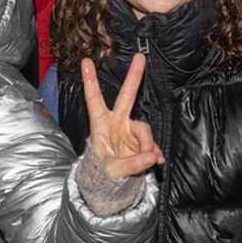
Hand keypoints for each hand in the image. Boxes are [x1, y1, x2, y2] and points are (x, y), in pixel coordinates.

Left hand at [82, 55, 163, 179]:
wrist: (111, 185)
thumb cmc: (104, 174)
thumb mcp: (114, 171)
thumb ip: (132, 164)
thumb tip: (152, 156)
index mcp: (101, 125)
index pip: (94, 100)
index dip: (90, 81)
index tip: (85, 61)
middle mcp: (116, 122)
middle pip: (127, 96)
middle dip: (134, 76)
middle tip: (140, 56)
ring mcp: (130, 130)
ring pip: (145, 129)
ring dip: (149, 144)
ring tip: (149, 160)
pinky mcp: (141, 141)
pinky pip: (152, 143)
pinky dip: (155, 153)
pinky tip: (156, 161)